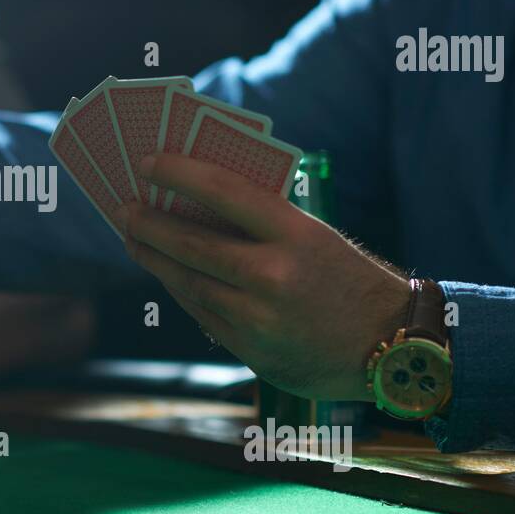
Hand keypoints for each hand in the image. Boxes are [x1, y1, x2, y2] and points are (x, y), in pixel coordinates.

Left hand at [121, 153, 411, 401]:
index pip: (224, 191)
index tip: (147, 162)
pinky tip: (166, 274)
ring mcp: (259, 318)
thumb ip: (262, 222)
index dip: (179, 173)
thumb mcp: (315, 237)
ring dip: (154, 259)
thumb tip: (194, 203)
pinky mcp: (251, 351)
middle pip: (191, 244)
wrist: (391, 347)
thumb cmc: (347, 279)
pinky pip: (201, 313)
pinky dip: (180, 289)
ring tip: (134, 239)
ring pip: (188, 282)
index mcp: (297, 234)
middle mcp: (274, 276)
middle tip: (123, 209)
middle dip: (149, 224)